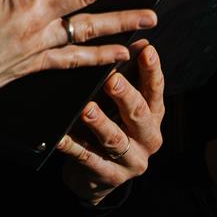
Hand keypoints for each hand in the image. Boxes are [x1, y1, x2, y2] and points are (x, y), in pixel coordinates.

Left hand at [58, 44, 165, 204]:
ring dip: (100, 123)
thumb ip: (130, 76)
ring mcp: (131, 160)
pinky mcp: (109, 176)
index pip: (155, 90)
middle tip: (111, 80)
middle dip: (126, 96)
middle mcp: (148, 138)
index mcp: (154, 115)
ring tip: (86, 109)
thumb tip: (138, 40)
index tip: (146, 51)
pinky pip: (88, 159)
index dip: (152, 71)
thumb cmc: (112, 124)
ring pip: (115, 140)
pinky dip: (74, 147)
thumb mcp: (123, 103)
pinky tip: (60, 137)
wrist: (99, 175)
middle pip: (139, 115)